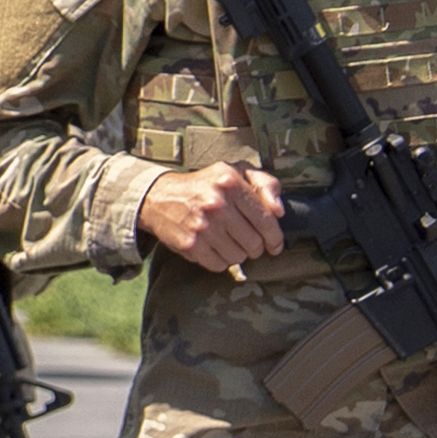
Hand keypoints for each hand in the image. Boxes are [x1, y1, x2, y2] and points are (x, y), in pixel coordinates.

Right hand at [141, 163, 285, 273]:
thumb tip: (279, 211)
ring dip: (238, 254)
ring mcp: (202, 226)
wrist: (157, 197)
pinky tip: (214, 249)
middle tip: (248, 243)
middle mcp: (217, 204)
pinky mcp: (190, 244)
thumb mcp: (235, 172)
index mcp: (231, 183)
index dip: (275, 237)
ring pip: (238, 257)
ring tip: (229, 244)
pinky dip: (220, 261)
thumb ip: (266, 184)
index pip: (266, 220)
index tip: (275, 244)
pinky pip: (219, 265)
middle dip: (256, 247)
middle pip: (254, 243)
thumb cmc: (203, 185)